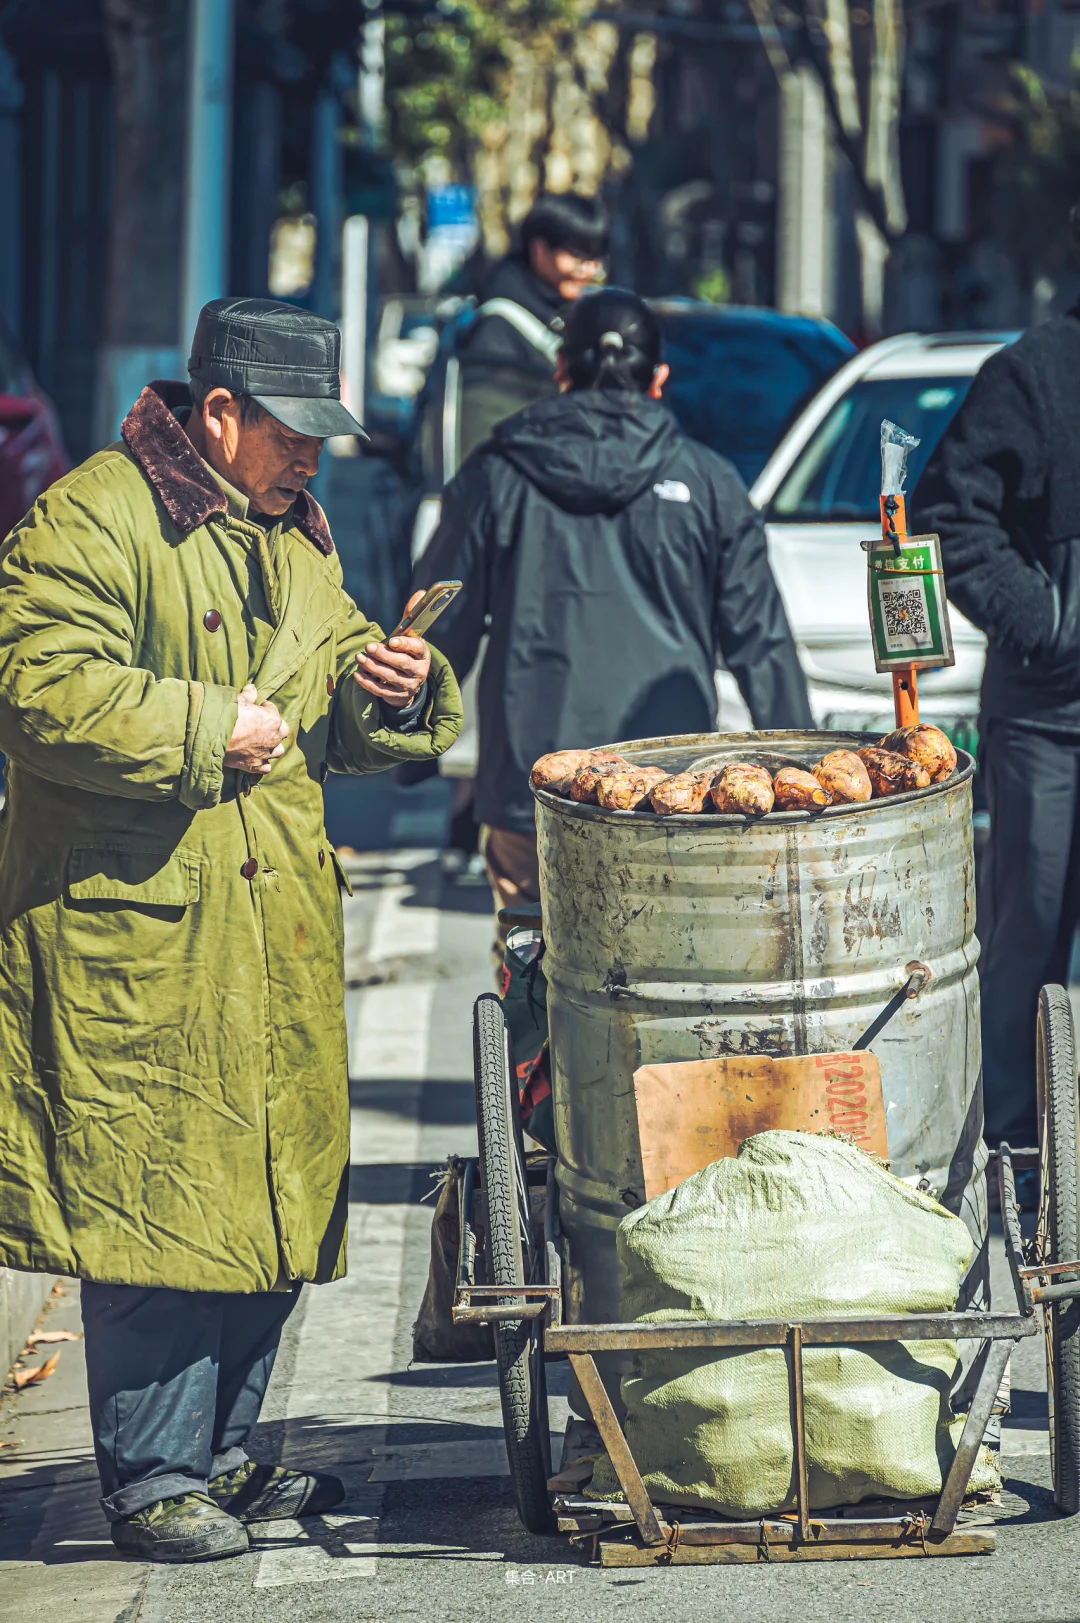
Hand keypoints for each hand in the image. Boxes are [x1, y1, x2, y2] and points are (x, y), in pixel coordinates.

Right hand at [224, 684, 289, 774]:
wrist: (213, 737)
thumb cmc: (227, 716)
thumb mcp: (238, 700)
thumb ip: (248, 695)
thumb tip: (252, 688)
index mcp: (272, 720)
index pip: (274, 711)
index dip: (266, 708)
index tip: (259, 708)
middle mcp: (273, 738)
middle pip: (282, 732)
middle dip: (274, 728)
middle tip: (263, 725)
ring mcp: (266, 753)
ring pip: (278, 751)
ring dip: (272, 747)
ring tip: (263, 743)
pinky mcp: (255, 766)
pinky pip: (266, 767)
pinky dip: (263, 763)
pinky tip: (257, 759)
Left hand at [353, 593, 431, 709]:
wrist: (410, 682)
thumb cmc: (407, 652)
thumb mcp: (411, 636)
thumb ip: (411, 616)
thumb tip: (421, 592)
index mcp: (423, 654)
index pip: (416, 649)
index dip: (404, 645)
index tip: (391, 641)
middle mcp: (419, 672)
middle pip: (402, 664)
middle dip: (384, 655)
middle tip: (369, 647)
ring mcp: (408, 686)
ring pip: (390, 677)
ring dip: (373, 667)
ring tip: (359, 658)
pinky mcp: (396, 696)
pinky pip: (380, 691)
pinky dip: (368, 682)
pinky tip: (358, 673)